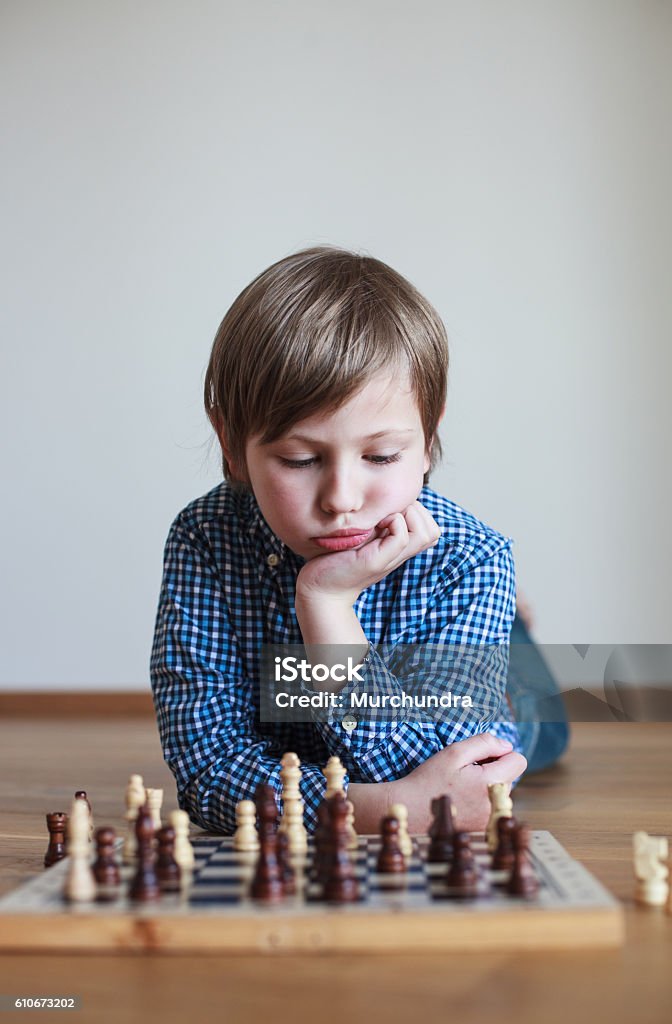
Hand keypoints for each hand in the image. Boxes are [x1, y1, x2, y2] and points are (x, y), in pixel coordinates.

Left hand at [296, 501, 440, 605]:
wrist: (319, 589)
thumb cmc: (335, 560)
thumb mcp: (360, 537)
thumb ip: (374, 524)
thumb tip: (383, 498)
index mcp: (397, 549)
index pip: (430, 529)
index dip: (418, 512)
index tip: (391, 509)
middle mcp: (398, 555)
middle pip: (433, 531)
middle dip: (416, 510)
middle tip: (389, 511)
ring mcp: (389, 559)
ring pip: (426, 533)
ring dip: (408, 515)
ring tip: (384, 517)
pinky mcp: (375, 561)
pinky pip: (402, 536)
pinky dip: (393, 522)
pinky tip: (375, 523)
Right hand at [399, 734, 526, 832]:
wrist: (410, 810)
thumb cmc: (430, 780)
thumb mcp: (454, 753)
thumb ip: (484, 744)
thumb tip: (507, 746)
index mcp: (491, 784)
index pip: (518, 762)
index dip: (502, 754)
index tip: (483, 757)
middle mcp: (496, 806)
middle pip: (509, 777)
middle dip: (491, 771)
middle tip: (464, 773)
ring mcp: (490, 822)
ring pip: (500, 793)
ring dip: (486, 787)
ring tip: (460, 788)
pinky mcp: (484, 831)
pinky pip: (492, 808)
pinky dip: (481, 802)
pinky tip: (461, 801)